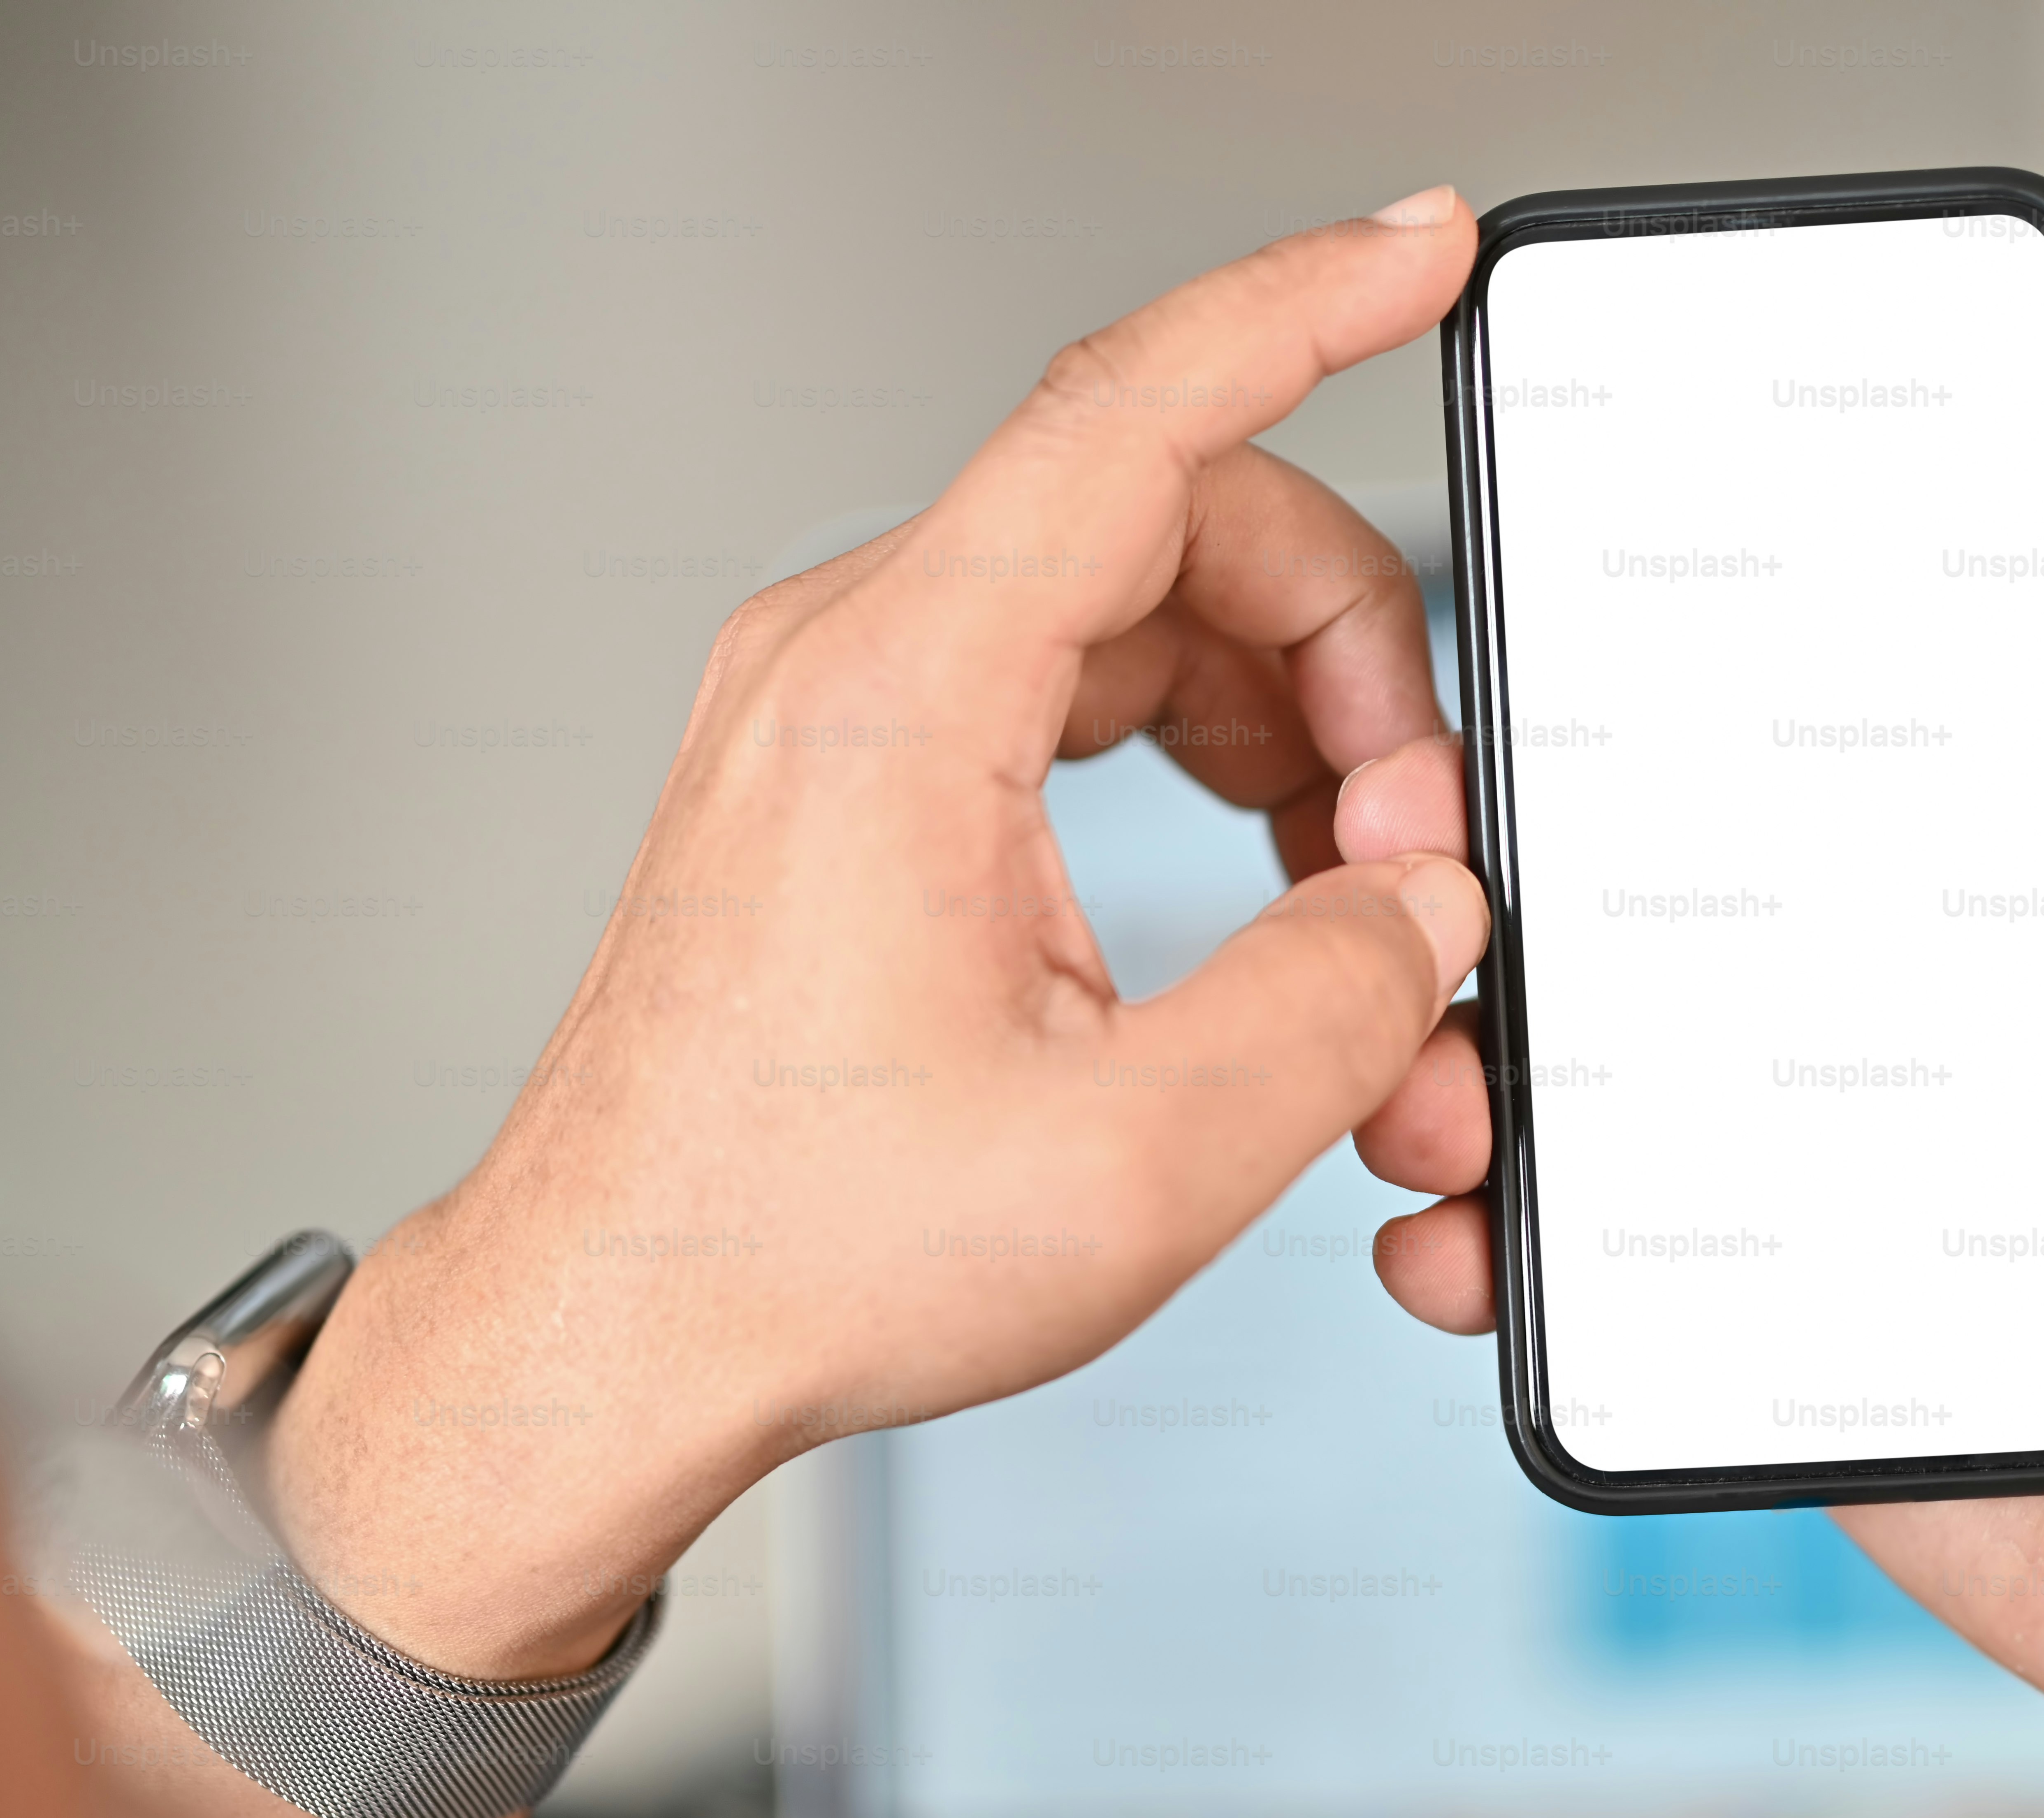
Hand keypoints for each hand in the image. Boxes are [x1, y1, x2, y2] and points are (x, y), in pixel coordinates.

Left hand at [267, 189, 1489, 1679]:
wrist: (616, 1337)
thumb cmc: (793, 1251)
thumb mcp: (1144, 1156)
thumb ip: (1336, 1005)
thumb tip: (1424, 913)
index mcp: (901, 702)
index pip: (1136, 414)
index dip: (1307, 309)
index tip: (1427, 254)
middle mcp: (859, 668)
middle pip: (1184, 535)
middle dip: (1353, 677)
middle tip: (1415, 866)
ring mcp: (855, 719)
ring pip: (1148, 620)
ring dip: (1293, 746)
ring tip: (1347, 922)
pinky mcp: (872, 786)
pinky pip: (1087, 697)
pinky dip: (1208, 778)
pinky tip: (1252, 916)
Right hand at [1345, 566, 2043, 1817]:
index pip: (1904, 734)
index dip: (1766, 667)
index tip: (1627, 616)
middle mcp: (1954, 1010)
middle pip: (1715, 887)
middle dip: (1558, 854)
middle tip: (1449, 830)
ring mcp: (1851, 1162)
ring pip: (1622, 1065)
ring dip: (1489, 1046)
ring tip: (1435, 1061)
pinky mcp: (1789, 1317)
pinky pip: (1610, 1260)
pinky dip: (1502, 1241)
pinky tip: (1453, 1233)